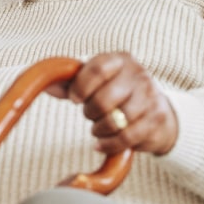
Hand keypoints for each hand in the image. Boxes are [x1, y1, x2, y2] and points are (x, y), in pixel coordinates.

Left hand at [45, 52, 178, 156]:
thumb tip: (46, 85)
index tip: (74, 99)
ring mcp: (150, 97)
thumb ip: (71, 82)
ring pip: (115, 121)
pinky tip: (102, 143)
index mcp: (120, 59)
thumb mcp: (97, 81)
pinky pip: (125, 138)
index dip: (80, 87)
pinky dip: (108, 144)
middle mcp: (138, 75)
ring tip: (98, 128)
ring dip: (99, 129)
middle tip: (90, 114)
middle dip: (90, 112)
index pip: (97, 69)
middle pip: (104, 100)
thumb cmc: (118, 92)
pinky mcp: (156, 119)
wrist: (158, 111)